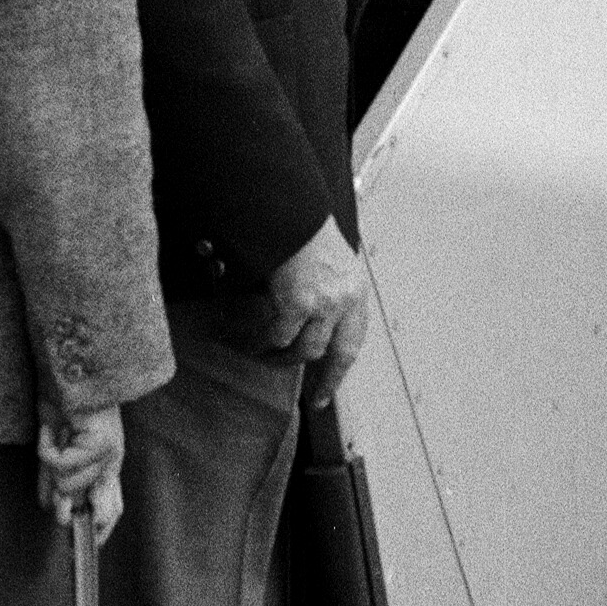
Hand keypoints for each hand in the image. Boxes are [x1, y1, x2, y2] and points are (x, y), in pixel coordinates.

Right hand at [36, 397, 126, 538]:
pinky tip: (50, 428)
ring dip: (50, 467)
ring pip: (69, 485)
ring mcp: (109, 452)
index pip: (113, 506)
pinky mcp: (101, 444)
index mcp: (105, 461)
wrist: (67, 366)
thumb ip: (52, 476)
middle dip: (75, 515)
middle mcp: (112, 459)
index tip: (80, 547)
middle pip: (106, 509)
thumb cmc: (61, 401)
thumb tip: (49, 506)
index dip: (101, 530)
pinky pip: (62, 464)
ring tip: (51, 438)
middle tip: (59, 514)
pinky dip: (46, 447)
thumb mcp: (55, 446)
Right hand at [259, 218, 373, 385]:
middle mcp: (345, 300)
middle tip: (312, 397)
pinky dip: (262, 343)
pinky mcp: (297, 302)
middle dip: (323, 380)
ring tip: (263, 356)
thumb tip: (315, 321)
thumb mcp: (332, 261)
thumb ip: (330, 290)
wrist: (289, 209)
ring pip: (303, 350)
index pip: (353, 341)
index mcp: (356, 290)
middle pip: (334, 354)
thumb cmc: (305, 229)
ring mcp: (323, 303)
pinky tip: (250, 343)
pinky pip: (278, 336)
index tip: (327, 392)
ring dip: (282, 358)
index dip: (339, 370)